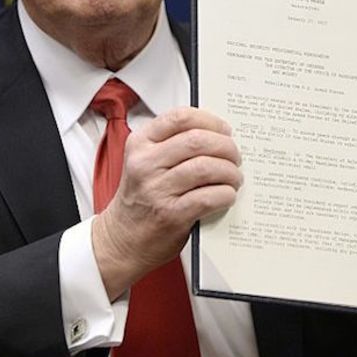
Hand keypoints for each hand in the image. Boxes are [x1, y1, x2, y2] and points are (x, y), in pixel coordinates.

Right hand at [92, 107, 241, 299]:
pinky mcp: (171, 215)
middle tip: (235, 156)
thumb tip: (218, 135)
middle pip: (198, 140)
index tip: (224, 130)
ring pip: (207, 167)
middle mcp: (145, 164)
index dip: (211, 121)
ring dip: (229, 172)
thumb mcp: (144, 162)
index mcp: (140, 144)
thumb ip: (172, 145)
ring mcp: (157, 189)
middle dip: (226, 147)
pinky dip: (225, 194)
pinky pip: (208, 197)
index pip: (180, 117)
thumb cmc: (140, 199)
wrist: (121, 239)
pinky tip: (227, 195)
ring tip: (234, 178)